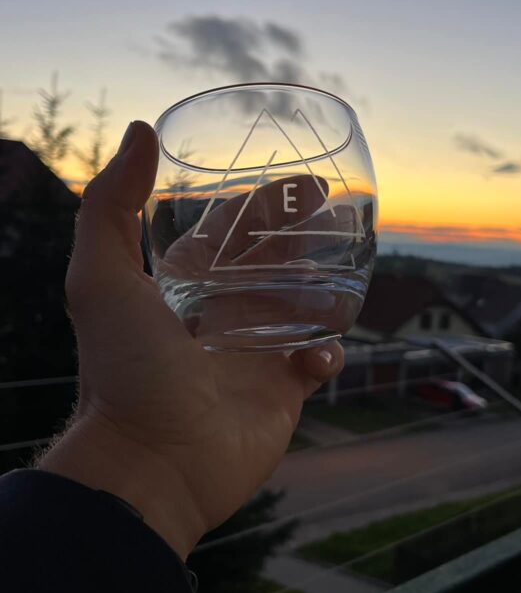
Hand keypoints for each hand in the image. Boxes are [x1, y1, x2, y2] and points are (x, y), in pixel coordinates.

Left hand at [38, 122, 344, 558]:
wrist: (150, 463)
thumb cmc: (122, 371)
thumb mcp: (101, 278)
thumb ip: (112, 204)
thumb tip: (140, 129)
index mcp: (183, 283)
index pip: (231, 229)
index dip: (264, 202)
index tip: (303, 181)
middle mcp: (221, 312)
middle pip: (275, 259)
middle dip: (306, 235)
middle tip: (339, 214)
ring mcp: (254, 352)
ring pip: (305, 304)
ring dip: (328, 287)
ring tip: (347, 275)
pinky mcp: (281, 392)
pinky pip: (319, 359)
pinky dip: (327, 350)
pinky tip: (316, 353)